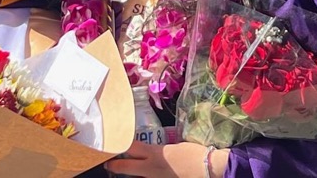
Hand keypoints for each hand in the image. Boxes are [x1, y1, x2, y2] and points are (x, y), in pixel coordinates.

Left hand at [104, 141, 228, 177]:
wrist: (209, 169)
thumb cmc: (195, 154)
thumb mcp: (176, 147)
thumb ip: (161, 150)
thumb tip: (154, 152)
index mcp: (155, 153)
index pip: (130, 147)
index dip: (120, 144)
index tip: (113, 142)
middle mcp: (151, 168)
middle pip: (125, 167)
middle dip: (114, 165)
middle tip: (108, 163)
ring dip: (130, 174)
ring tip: (124, 172)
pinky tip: (144, 176)